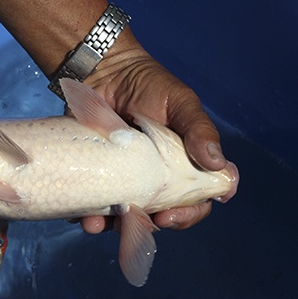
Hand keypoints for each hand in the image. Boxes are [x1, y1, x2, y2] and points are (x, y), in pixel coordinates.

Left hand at [80, 28, 237, 232]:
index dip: (186, 216)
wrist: (105, 71)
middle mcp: (154, 180)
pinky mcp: (96, 174)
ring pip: (121, 217)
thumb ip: (199, 130)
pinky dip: (87, 212)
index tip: (169, 217)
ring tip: (96, 224)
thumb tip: (217, 164)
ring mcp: (123, 179)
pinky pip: (93, 202)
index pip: (193, 203)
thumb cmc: (149, 85)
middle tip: (132, 221)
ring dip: (110, 227)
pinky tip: (80, 213)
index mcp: (181, 168)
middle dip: (145, 227)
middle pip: (156, 218)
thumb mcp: (181, 102)